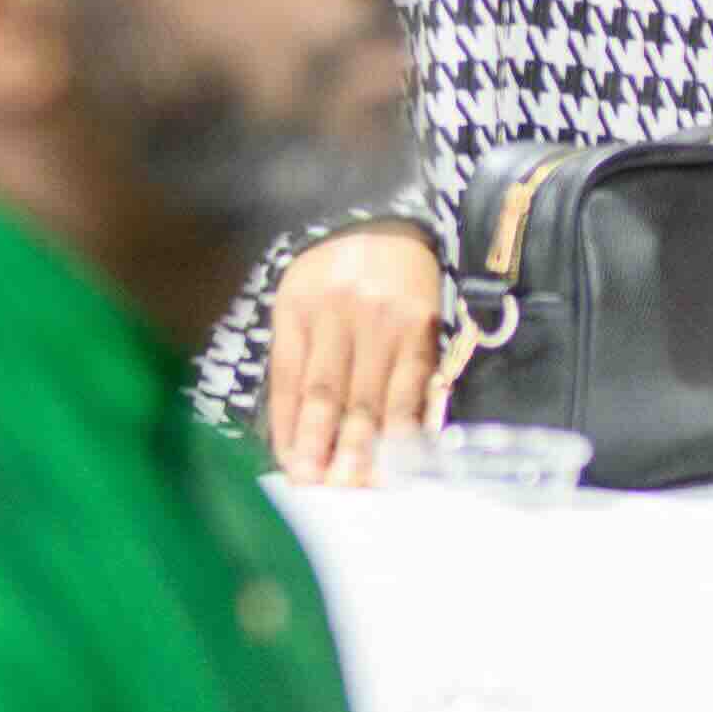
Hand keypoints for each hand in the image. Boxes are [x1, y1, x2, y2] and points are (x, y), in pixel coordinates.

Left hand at [259, 222, 441, 484]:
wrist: (393, 222)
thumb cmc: (336, 271)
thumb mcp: (299, 298)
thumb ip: (293, 357)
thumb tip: (290, 434)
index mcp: (298, 305)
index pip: (291, 380)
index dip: (291, 430)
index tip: (293, 471)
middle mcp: (339, 312)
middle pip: (330, 394)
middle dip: (325, 447)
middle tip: (322, 489)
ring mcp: (384, 320)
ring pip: (373, 397)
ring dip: (365, 449)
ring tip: (358, 486)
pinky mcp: (423, 328)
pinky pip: (413, 387)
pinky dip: (405, 426)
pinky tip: (400, 456)